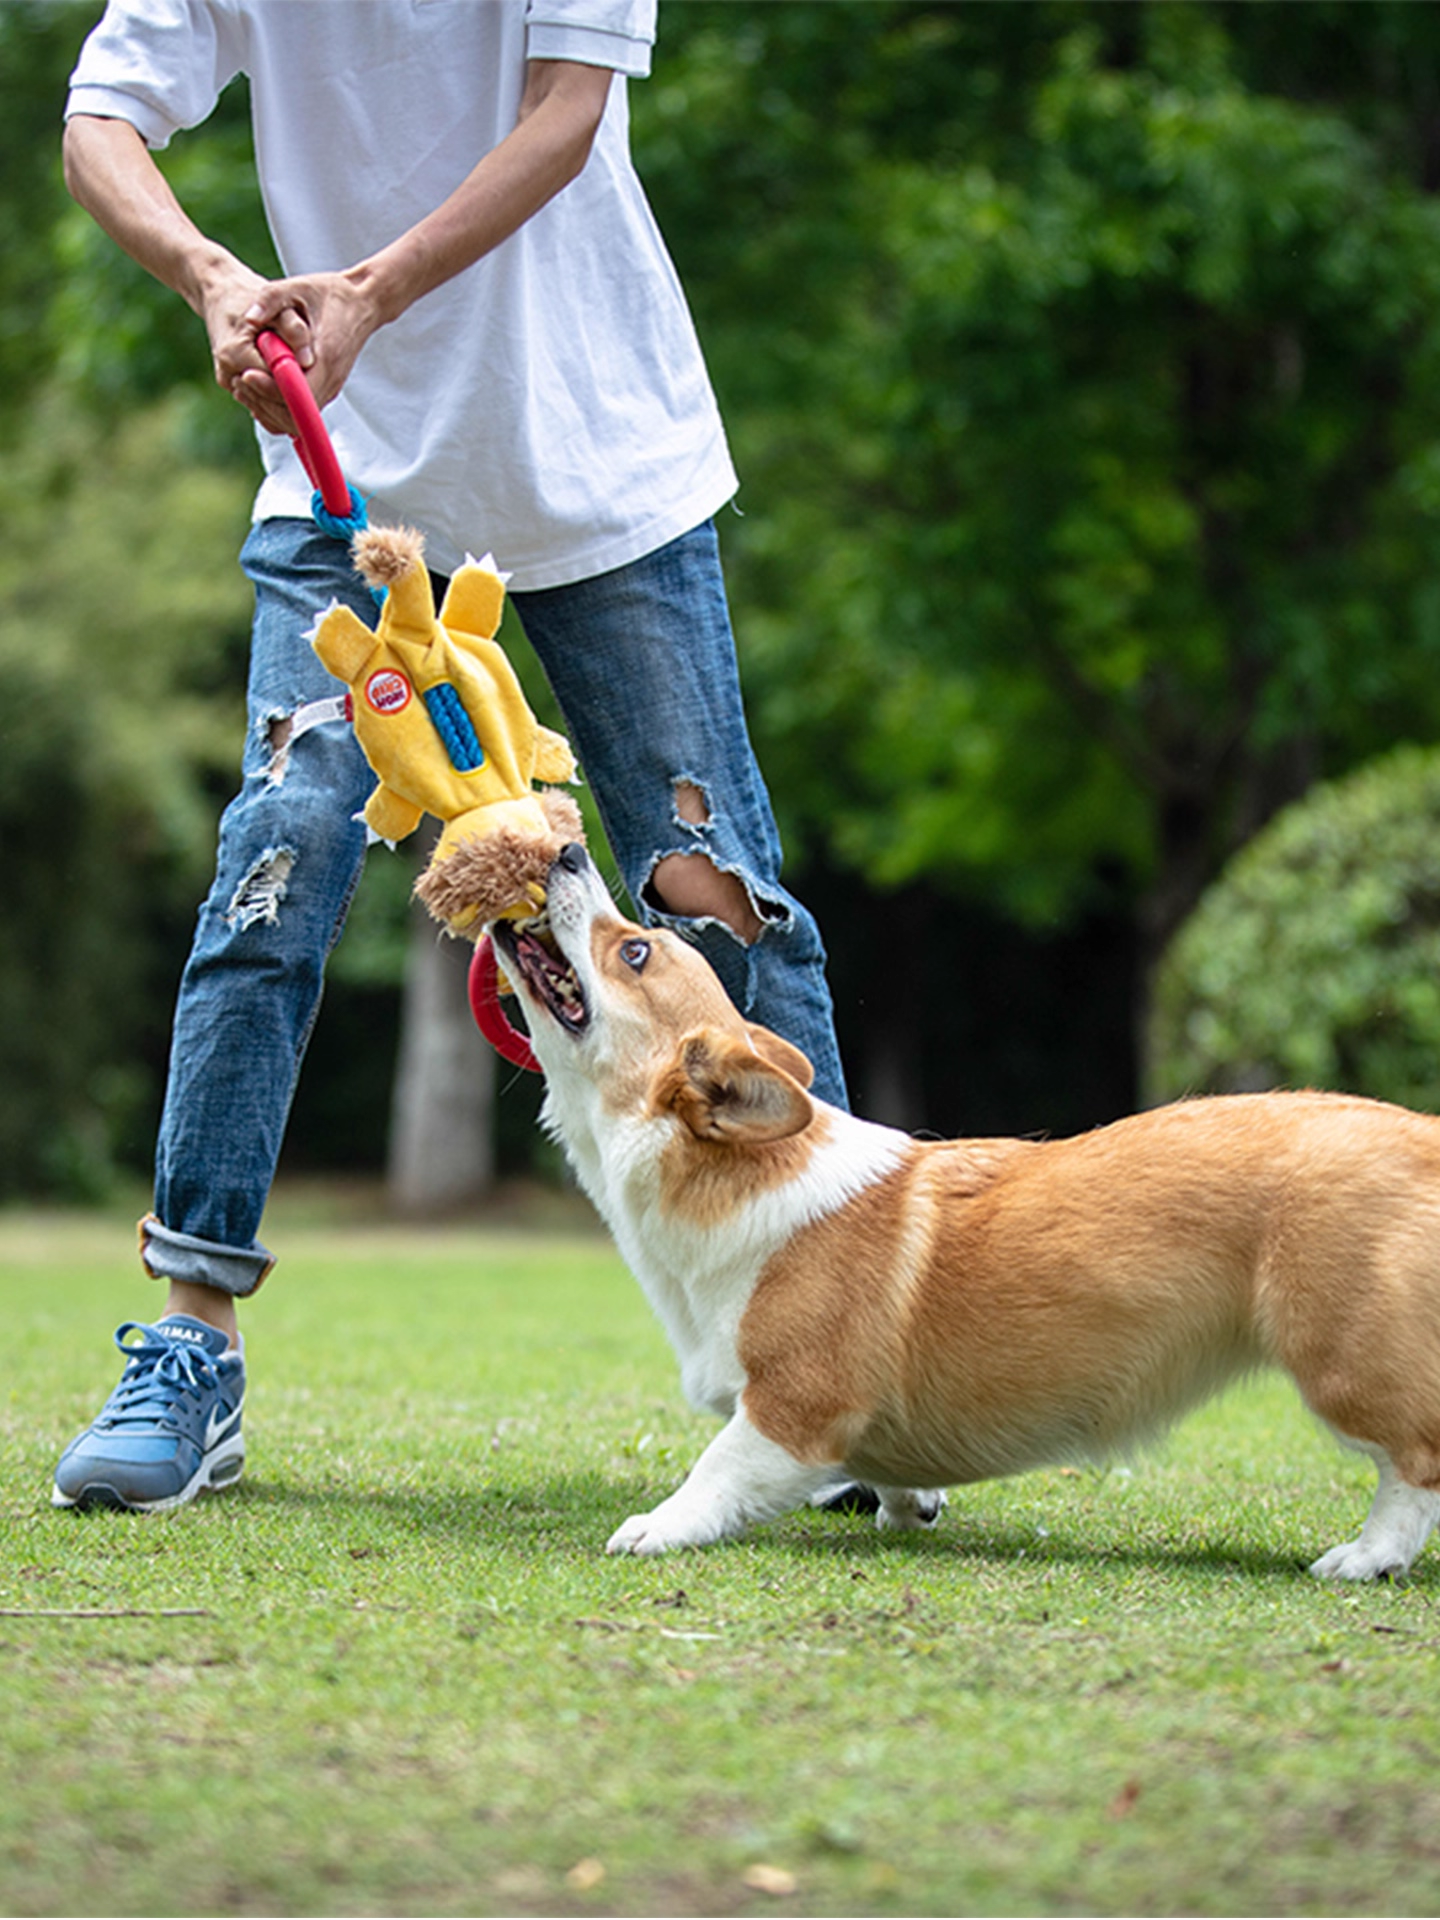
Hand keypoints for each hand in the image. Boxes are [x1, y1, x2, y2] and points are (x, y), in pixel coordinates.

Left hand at [231, 271, 383, 429]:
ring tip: (244, 386)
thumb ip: (271, 299)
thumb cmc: (330, 293)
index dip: (269, 389)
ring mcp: (330, 388)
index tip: (247, 374)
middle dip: (263, 403)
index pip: (297, 392)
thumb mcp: (298, 287)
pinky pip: (301, 412)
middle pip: (295, 414)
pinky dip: (277, 408)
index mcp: (326, 357)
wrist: (362, 303)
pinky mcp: (325, 389)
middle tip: (239, 382)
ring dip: (268, 409)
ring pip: (297, 419)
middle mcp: (331, 379)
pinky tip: (259, 391)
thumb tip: (249, 317)